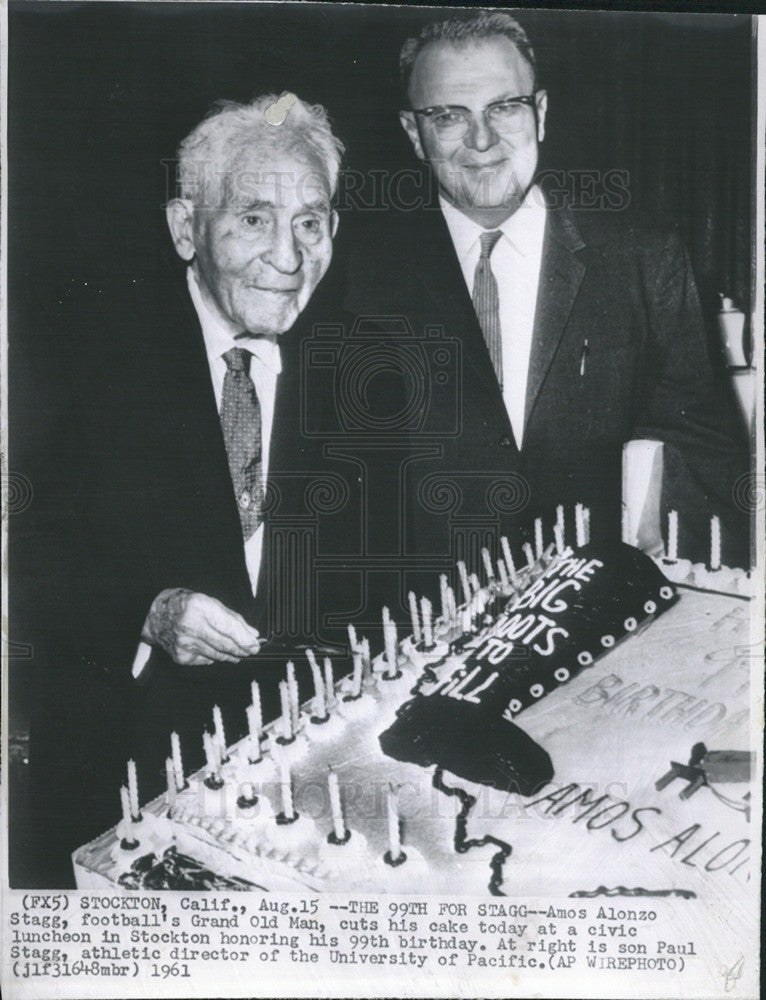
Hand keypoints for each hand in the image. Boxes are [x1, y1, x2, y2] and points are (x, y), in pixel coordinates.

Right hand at [141, 589, 261, 664]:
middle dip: (242, 649)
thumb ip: (232, 618)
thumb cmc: (185, 605)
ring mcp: (183, 643)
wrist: (156, 615)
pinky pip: (205, 660)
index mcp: (198, 607)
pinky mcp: (180, 656)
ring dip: (231, 655)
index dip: (244, 638)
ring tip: (239, 653)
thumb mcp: (209, 602)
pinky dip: (214, 657)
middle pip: (224, 644)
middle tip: (252, 650)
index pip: (228, 627)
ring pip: (217, 654)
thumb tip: (252, 634)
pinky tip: (218, 653)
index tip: (255, 644)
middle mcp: (189, 626)